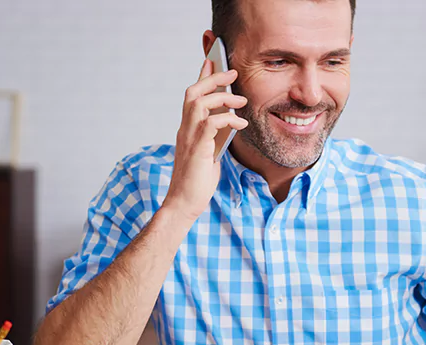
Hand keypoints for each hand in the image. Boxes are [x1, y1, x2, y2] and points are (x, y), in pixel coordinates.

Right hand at [163, 58, 248, 221]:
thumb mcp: (210, 152)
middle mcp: (184, 129)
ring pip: (200, 103)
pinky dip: (228, 119)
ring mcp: (189, 138)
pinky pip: (211, 124)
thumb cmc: (197, 181)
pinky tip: (241, 123)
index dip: (202, 75)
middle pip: (194, 92)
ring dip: (222, 97)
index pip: (193, 96)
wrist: (184, 203)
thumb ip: (216, 135)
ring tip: (241, 99)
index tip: (213, 60)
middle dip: (213, 78)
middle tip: (232, 72)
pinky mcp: (197, 149)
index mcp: (187, 129)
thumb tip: (231, 120)